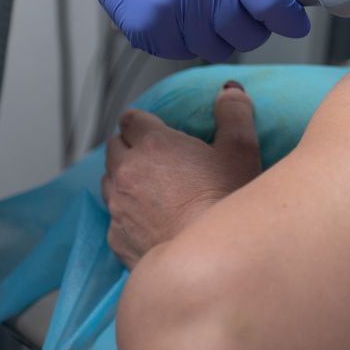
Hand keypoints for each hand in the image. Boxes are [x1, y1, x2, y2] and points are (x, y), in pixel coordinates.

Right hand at [43, 0, 309, 59]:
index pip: (272, 2)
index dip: (289, 18)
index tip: (294, 21)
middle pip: (248, 34)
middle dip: (255, 27)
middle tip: (246, 10)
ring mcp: (169, 9)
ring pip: (218, 48)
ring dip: (222, 36)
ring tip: (208, 7)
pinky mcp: (147, 29)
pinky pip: (185, 51)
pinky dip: (190, 39)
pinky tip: (181, 13)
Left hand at [102, 83, 260, 268]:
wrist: (210, 260)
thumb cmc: (226, 201)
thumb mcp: (241, 150)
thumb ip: (234, 112)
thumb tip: (229, 89)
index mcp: (153, 142)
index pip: (131, 118)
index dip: (142, 122)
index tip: (154, 129)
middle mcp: (127, 170)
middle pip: (114, 146)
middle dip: (129, 147)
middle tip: (154, 157)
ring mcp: (117, 205)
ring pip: (108, 179)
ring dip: (124, 178)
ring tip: (150, 187)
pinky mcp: (115, 236)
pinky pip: (113, 215)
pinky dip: (126, 213)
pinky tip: (149, 220)